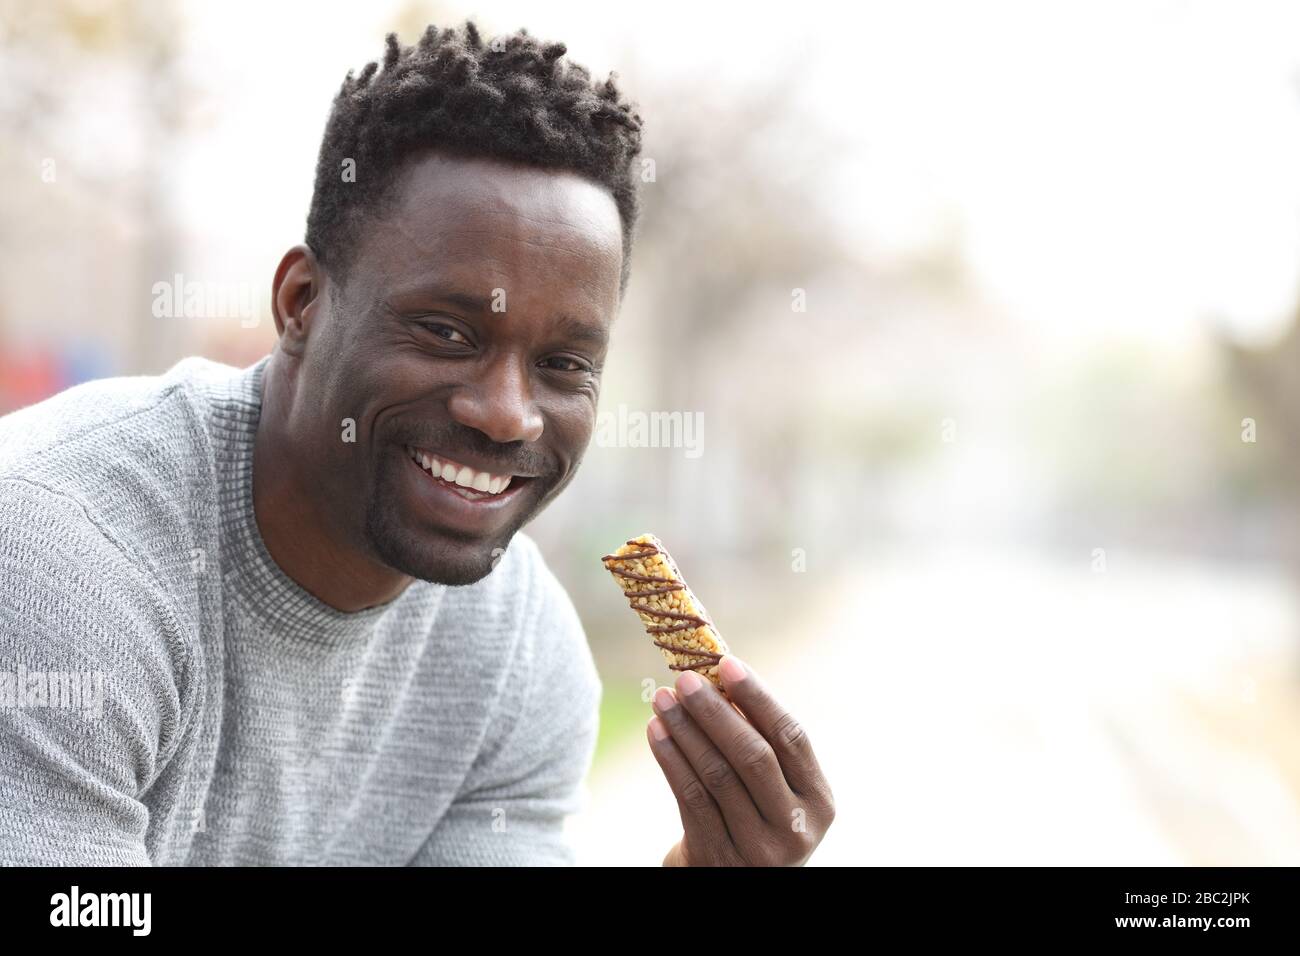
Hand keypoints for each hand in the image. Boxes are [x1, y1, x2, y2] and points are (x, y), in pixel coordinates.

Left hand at [646, 655, 833, 865]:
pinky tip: (656, 732)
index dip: (759, 697)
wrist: (730, 877)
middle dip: (714, 711)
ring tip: (662, 700)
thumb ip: (759, 741)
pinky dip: (670, 759)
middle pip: (753, 755)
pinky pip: (690, 798)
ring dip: (685, 730)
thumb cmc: (751, 815)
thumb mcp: (773, 787)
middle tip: (684, 679)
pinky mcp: (719, 858)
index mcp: (818, 799)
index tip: (727, 663)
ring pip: (716, 775)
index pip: (790, 737)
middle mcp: (795, 827)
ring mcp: (758, 849)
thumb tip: (718, 675)